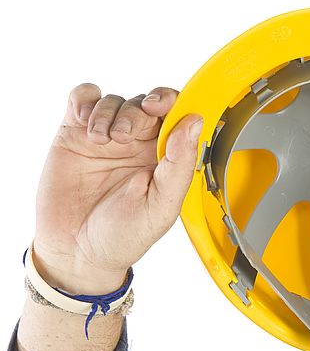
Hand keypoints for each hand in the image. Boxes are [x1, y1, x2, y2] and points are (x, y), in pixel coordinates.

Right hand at [32, 83, 202, 293]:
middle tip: (125, 136)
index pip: (178, 116)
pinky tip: (84, 122)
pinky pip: (83, 98)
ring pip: (115, 100)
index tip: (159, 108)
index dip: (172, 103)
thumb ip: (180, 165)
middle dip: (137, 112)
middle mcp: (140, 145)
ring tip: (102, 141)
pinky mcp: (75, 134)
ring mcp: (108, 137)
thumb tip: (194, 123)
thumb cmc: (123, 237)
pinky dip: (84, 101)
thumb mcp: (161, 206)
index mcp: (166, 159)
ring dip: (108, 113)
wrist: (76, 251)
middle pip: (146, 103)